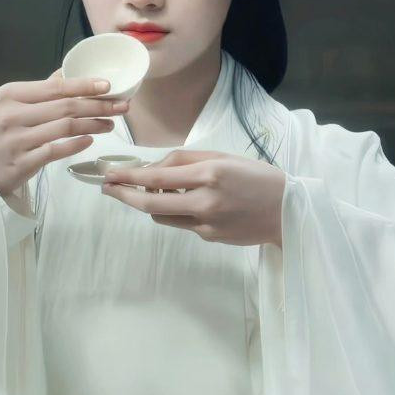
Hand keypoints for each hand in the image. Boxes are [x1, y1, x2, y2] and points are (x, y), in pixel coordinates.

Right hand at [0, 68, 129, 197]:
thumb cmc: (4, 129)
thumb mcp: (14, 103)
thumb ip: (42, 89)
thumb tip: (69, 72)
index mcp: (10, 94)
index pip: (55, 87)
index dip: (84, 85)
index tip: (108, 86)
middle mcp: (11, 115)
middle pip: (65, 107)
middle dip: (98, 106)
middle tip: (121, 107)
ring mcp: (15, 140)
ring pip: (64, 129)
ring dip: (92, 125)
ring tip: (110, 124)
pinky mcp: (20, 163)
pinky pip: (55, 151)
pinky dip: (76, 144)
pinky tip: (90, 140)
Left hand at [101, 150, 285, 246]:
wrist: (286, 210)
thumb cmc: (254, 176)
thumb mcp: (221, 157)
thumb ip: (185, 160)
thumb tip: (153, 169)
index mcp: (209, 174)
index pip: (157, 177)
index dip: (129, 177)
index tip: (109, 175)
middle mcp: (205, 201)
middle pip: (151, 204)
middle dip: (124, 196)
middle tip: (108, 189)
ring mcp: (207, 224)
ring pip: (162, 216)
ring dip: (149, 204)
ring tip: (151, 191)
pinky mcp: (209, 237)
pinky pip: (182, 224)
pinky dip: (176, 211)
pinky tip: (188, 202)